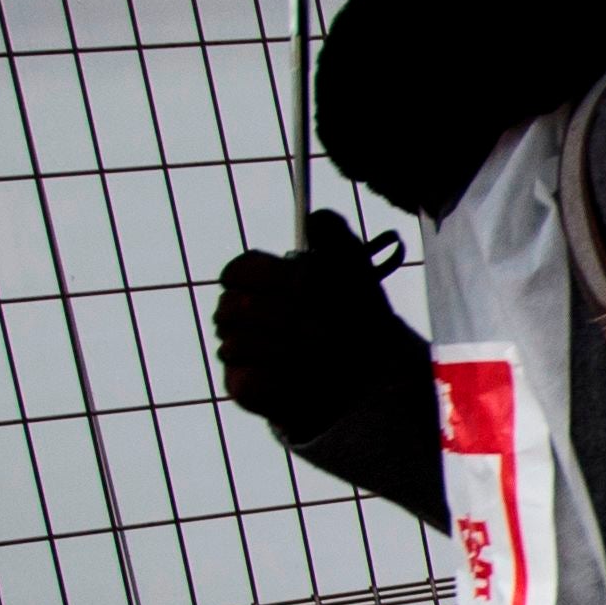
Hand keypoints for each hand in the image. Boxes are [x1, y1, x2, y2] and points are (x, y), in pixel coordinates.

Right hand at [212, 211, 418, 437]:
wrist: (371, 371)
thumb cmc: (356, 315)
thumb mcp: (354, 270)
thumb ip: (335, 237)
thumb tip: (314, 218)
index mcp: (256, 279)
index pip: (238, 270)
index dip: (270, 276)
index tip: (306, 285)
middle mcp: (238, 313)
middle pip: (233, 306)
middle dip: (286, 317)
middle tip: (327, 329)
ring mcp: (235, 350)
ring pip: (239, 343)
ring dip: (290, 348)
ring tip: (326, 353)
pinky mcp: (241, 387)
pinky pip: (247, 379)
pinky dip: (282, 377)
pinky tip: (309, 376)